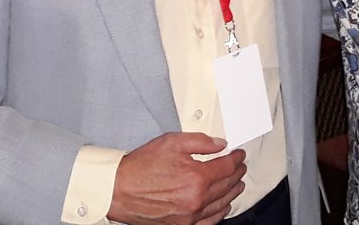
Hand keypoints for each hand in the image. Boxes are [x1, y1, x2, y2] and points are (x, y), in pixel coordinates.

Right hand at [107, 132, 246, 224]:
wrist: (118, 189)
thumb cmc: (140, 167)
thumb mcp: (171, 142)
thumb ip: (200, 142)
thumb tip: (220, 144)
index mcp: (196, 177)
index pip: (227, 167)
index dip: (237, 158)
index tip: (239, 154)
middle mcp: (196, 199)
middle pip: (227, 185)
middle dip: (237, 174)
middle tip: (241, 167)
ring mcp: (190, 215)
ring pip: (221, 204)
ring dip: (233, 192)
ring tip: (237, 184)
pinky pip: (209, 222)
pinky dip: (220, 213)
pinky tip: (224, 206)